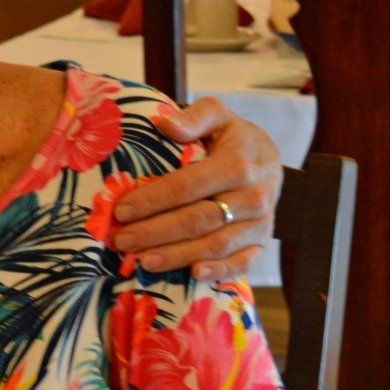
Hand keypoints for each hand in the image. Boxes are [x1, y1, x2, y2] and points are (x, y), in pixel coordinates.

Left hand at [114, 97, 281, 279]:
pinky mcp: (262, 241)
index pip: (186, 186)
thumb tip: (164, 124)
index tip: (121, 210)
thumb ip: (193, 117)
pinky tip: (192, 274)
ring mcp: (260, 222)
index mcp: (237, 164)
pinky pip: (242, 261)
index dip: (152, 200)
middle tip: (122, 241)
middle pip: (197, 220)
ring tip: (143, 261)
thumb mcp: (217, 115)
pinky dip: (219, 271)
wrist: (268, 157)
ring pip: (215, 245)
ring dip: (177, 256)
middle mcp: (252, 196)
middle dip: (155, 233)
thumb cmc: (232, 136)